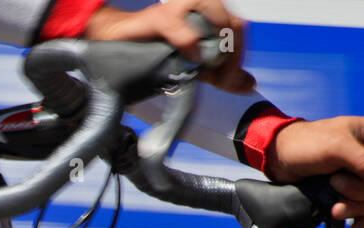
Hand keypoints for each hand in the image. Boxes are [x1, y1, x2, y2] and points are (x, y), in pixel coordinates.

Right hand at [84, 0, 253, 93]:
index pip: (239, 28)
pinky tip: (189, 59)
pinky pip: (186, 30)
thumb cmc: (151, 49)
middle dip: (232, 55)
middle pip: (234, 23)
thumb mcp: (193, 65)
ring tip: (206, 66)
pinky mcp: (161, 16)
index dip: (240, 56)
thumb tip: (247, 84)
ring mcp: (182, 6)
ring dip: (217, 47)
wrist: (116, 42)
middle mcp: (200, 4)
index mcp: (210, 13)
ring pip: (218, 17)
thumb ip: (220, 73)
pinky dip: (192, 46)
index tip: (232, 81)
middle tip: (222, 79)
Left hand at [264, 117, 363, 227]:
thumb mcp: (335, 148)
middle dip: (359, 193)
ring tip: (334, 209)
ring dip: (356, 208)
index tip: (342, 176)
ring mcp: (361, 174)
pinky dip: (359, 219)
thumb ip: (363, 163)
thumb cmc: (304, 144)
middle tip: (333, 185)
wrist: (278, 158)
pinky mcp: (349, 191)